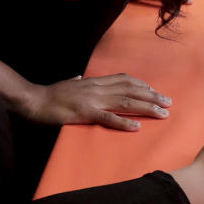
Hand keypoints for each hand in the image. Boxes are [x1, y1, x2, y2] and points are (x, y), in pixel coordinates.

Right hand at [24, 74, 172, 130]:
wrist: (34, 100)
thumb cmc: (51, 93)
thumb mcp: (68, 83)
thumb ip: (78, 81)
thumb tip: (81, 77)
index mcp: (95, 81)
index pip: (124, 80)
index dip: (142, 85)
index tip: (155, 91)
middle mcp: (98, 88)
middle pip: (131, 90)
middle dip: (152, 96)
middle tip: (168, 103)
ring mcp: (92, 100)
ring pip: (125, 102)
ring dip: (146, 107)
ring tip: (162, 114)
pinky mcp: (85, 113)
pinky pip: (108, 118)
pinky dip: (124, 122)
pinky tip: (137, 126)